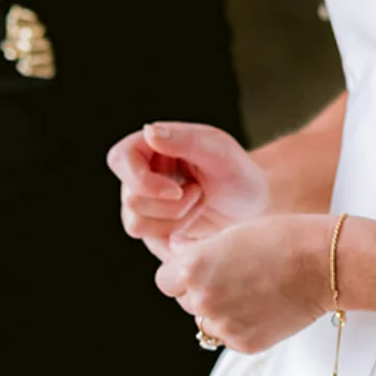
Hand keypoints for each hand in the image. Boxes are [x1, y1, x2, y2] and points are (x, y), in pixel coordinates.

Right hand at [107, 121, 268, 259]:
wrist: (255, 207)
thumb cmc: (238, 172)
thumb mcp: (219, 150)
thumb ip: (185, 139)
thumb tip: (149, 131)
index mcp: (149, 147)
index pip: (120, 159)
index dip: (141, 180)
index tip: (176, 190)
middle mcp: (139, 176)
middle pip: (131, 200)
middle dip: (172, 205)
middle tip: (200, 192)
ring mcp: (143, 206)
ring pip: (136, 225)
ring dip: (177, 219)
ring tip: (199, 203)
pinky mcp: (153, 233)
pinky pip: (152, 244)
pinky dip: (180, 236)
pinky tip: (197, 221)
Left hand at [155, 214, 331, 354]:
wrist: (325, 264)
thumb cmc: (282, 240)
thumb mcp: (231, 234)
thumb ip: (196, 249)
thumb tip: (174, 249)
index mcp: (193, 268)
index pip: (165, 280)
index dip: (181, 273)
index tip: (198, 268)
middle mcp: (203, 299)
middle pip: (184, 301)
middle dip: (202, 290)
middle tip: (235, 276)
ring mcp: (224, 325)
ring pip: (206, 322)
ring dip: (219, 310)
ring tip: (251, 291)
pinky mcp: (244, 344)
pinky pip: (229, 336)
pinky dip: (240, 325)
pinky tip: (263, 306)